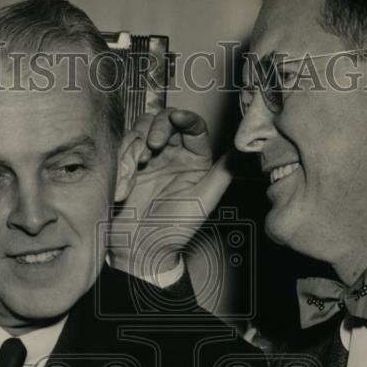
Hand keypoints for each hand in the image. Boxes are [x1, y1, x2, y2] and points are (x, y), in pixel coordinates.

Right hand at [111, 108, 231, 277]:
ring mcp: (148, 158)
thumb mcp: (202, 202)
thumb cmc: (173, 231)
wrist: (139, 249)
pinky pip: (122, 145)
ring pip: (141, 128)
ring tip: (137, 167)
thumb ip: (222, 174)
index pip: (193, 126)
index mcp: (195, 160)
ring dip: (137, 142)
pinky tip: (126, 176)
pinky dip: (122, 154)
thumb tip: (244, 151)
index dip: (185, 117)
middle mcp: (172, 154)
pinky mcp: (126, 164)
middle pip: (165, 119)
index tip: (177, 118)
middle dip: (157, 126)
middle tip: (153, 146)